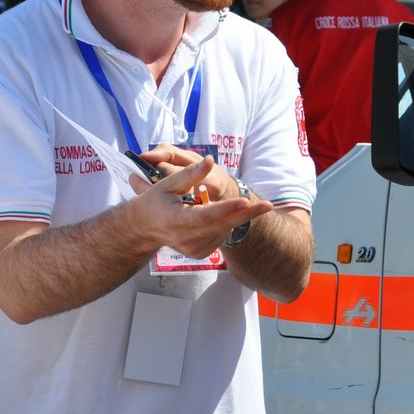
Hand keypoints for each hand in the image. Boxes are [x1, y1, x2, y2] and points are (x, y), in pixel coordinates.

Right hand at [128, 152, 269, 259]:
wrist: (145, 228)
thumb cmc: (157, 200)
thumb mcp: (168, 183)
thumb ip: (191, 173)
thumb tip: (210, 159)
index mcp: (174, 219)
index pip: (204, 215)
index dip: (225, 208)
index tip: (244, 201)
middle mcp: (184, 238)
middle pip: (221, 226)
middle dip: (246, 214)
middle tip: (268, 205)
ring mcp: (191, 248)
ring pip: (223, 231)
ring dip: (235, 217)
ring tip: (239, 205)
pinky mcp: (198, 253)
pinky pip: (219, 237)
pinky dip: (224, 225)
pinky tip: (219, 216)